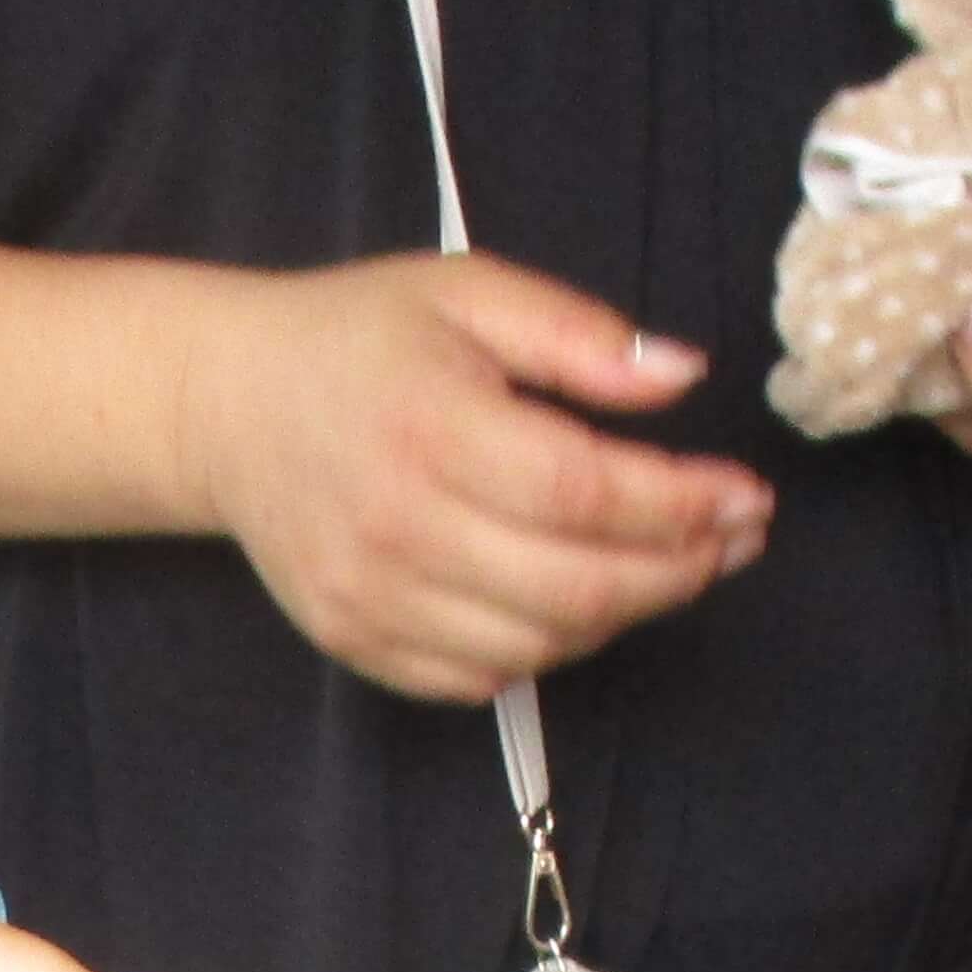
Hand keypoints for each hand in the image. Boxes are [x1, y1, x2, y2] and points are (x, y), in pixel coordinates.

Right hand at [174, 256, 769, 701]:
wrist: (226, 405)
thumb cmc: (356, 339)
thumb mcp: (467, 293)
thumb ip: (577, 333)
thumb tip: (682, 376)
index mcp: (431, 426)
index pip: (585, 493)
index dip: (682, 506)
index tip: (745, 496)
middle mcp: (398, 525)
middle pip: (576, 587)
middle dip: (679, 572)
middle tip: (731, 540)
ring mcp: (371, 596)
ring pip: (539, 644)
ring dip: (623, 614)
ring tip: (664, 566)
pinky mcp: (355, 640)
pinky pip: (480, 677)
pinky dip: (546, 649)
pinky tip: (572, 599)